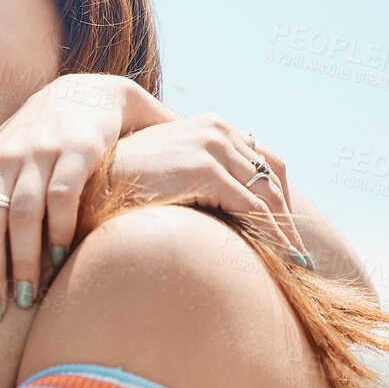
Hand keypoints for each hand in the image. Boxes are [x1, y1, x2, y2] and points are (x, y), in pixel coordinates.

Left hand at [0, 74, 170, 319]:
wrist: (87, 94)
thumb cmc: (40, 147)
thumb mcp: (4, 168)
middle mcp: (3, 159)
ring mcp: (38, 152)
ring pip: (20, 215)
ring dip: (22, 262)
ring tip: (28, 299)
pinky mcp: (76, 149)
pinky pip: (61, 196)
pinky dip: (58, 231)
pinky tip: (61, 260)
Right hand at [110, 114, 307, 260]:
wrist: (90, 185)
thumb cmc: (125, 186)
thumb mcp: (172, 173)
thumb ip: (202, 177)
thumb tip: (229, 209)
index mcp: (211, 125)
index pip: (264, 160)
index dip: (280, 197)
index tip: (288, 229)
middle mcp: (217, 129)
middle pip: (272, 174)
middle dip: (288, 215)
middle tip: (299, 253)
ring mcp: (211, 145)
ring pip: (267, 192)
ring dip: (284, 229)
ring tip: (294, 261)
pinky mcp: (204, 169)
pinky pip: (252, 207)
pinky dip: (271, 233)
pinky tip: (278, 255)